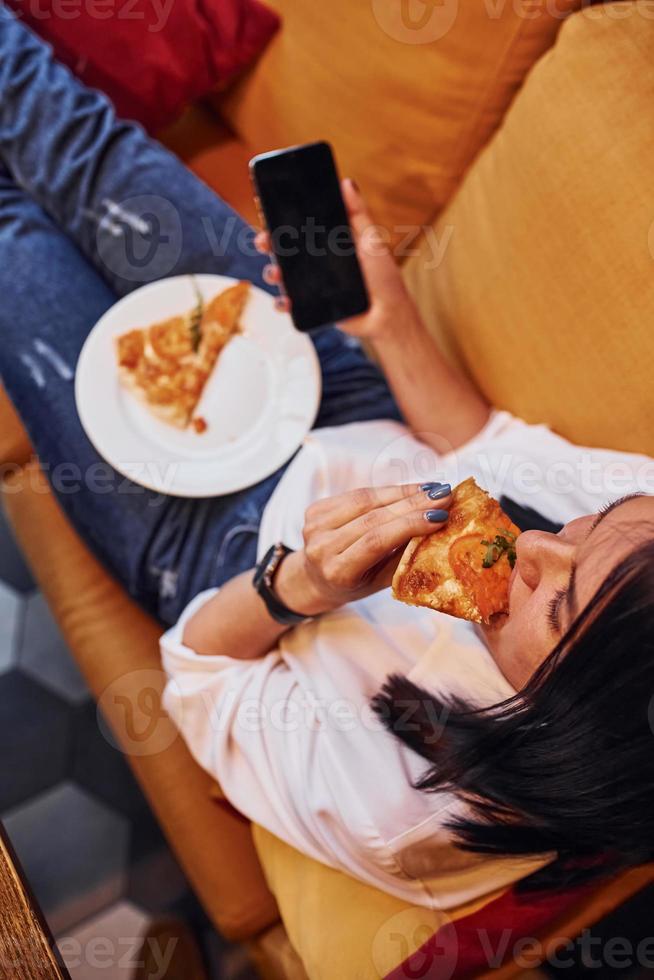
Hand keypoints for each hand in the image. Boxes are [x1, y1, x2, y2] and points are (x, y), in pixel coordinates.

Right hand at [254, 179, 417, 340]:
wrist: (387, 314)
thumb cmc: (383, 277)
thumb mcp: (371, 240)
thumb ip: (357, 213)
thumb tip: (346, 182)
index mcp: (326, 243)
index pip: (298, 227)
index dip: (280, 219)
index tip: (266, 207)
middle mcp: (314, 263)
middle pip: (283, 249)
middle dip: (267, 242)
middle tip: (263, 240)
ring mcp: (310, 285)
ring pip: (282, 275)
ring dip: (272, 271)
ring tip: (275, 272)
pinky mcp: (311, 307)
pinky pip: (289, 303)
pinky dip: (282, 302)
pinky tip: (284, 300)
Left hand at [274, 482, 451, 615]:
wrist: (314, 579)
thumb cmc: (354, 583)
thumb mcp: (379, 581)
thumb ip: (402, 557)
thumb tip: (437, 527)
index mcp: (338, 572)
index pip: (376, 542)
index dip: (408, 524)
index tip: (440, 515)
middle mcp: (321, 548)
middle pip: (372, 517)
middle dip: (412, 503)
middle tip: (444, 495)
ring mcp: (314, 526)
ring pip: (365, 500)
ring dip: (403, 492)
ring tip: (432, 489)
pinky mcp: (314, 509)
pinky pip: (356, 494)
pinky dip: (386, 491)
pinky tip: (410, 489)